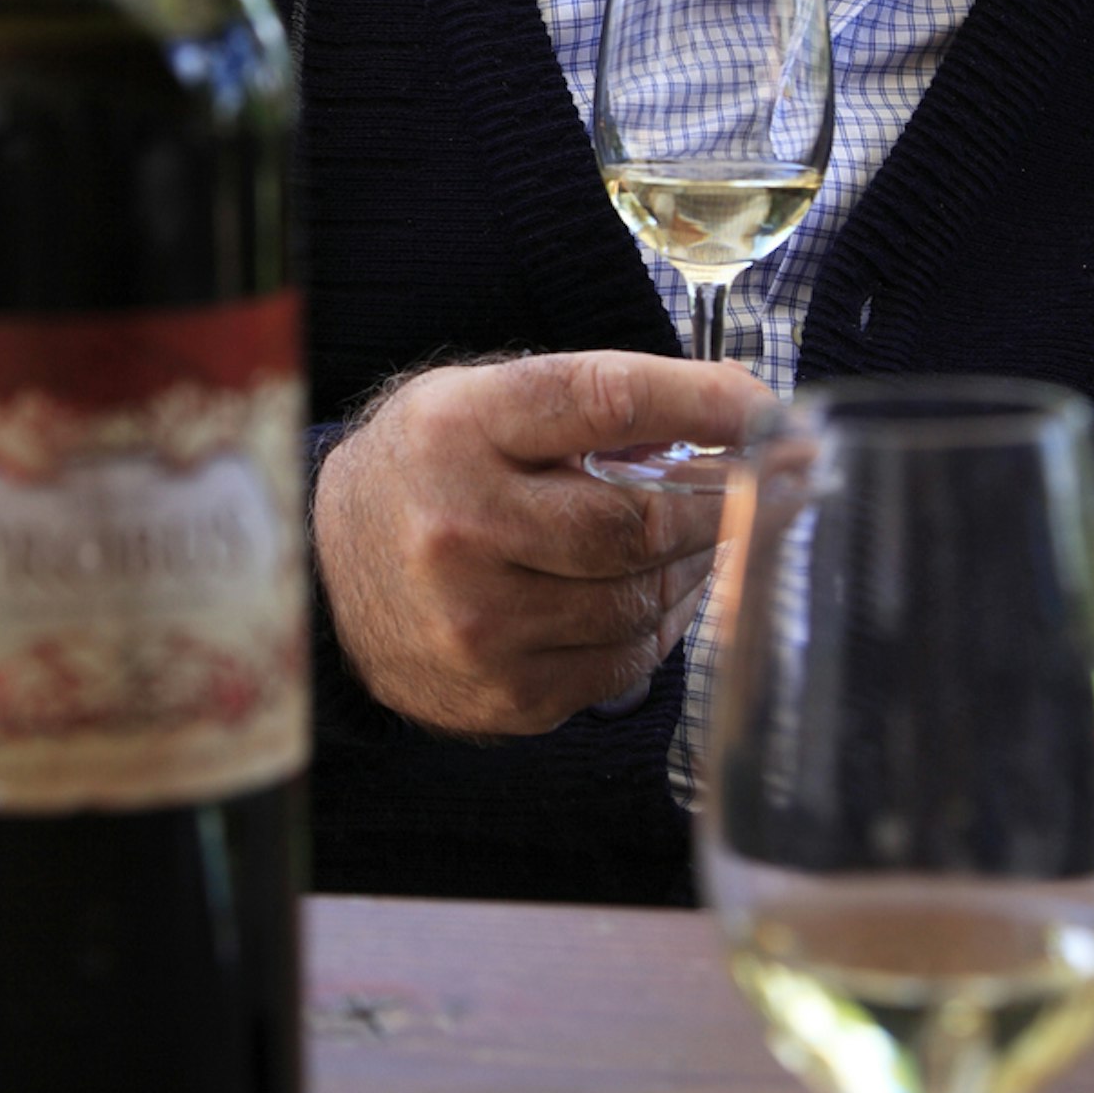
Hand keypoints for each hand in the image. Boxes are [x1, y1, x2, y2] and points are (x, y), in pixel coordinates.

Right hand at [314, 350, 765, 738]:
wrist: (321, 576)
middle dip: (725, 501)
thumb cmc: (423, 473)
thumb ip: (593, 401)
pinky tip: (664, 589)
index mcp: (456, 429)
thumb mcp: (479, 403)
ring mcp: (481, 622)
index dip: (703, 403)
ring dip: (700, 563)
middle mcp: (461, 528)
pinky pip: (626, 661)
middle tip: (772, 484)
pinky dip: (664, 622)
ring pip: (644, 598)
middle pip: (639, 521)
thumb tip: (736, 406)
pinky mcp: (505, 691)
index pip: (604, 400)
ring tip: (711, 534)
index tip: (767, 409)